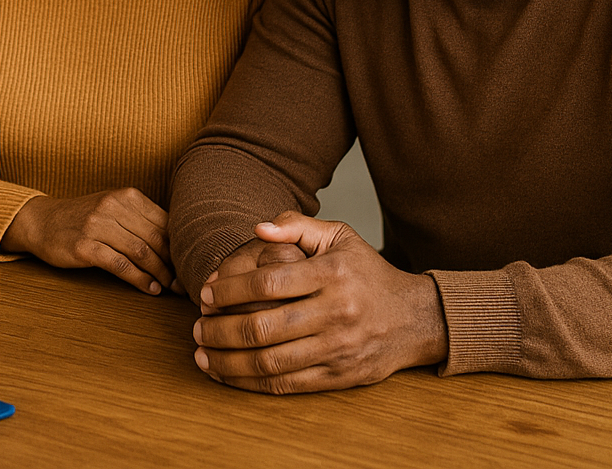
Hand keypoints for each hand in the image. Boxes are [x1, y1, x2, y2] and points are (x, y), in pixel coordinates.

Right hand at [2, 189, 173, 294]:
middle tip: (182, 282)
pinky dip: (139, 279)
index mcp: (126, 196)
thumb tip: (178, 242)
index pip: (164, 222)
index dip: (180, 245)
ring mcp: (97, 225)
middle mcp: (113, 206)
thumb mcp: (112, 207)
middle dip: (173, 263)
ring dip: (159, 274)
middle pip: (155, 238)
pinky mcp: (84, 246)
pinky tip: (148, 289)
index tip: (188, 263)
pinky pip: (120, 265)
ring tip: (168, 288)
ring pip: (141, 252)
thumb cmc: (83, 217)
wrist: (41, 221)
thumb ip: (140, 218)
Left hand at [192, 211, 446, 392]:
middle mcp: (336, 313)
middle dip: (220, 330)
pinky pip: (286, 386)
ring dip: (228, 361)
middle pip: (262, 327)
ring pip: (270, 362)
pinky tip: (227, 374)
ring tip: (202, 352)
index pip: (268, 282)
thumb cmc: (367, 272)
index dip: (230, 289)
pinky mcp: (338, 377)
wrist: (415, 318)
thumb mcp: (340, 236)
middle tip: (197, 326)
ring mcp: (337, 349)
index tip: (207, 292)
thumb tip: (257, 228)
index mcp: (332, 275)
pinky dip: (250, 383)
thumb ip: (296, 226)